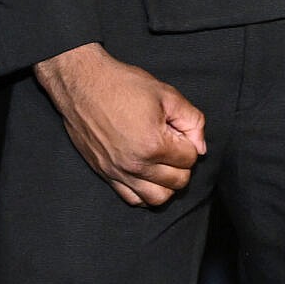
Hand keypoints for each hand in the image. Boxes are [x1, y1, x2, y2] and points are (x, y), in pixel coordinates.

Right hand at [36, 44, 207, 206]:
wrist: (83, 84)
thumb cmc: (123, 85)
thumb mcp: (167, 94)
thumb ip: (192, 121)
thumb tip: (200, 148)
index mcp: (153, 144)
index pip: (190, 158)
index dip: (190, 142)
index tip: (178, 130)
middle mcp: (136, 164)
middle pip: (178, 182)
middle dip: (182, 164)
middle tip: (174, 145)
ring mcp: (118, 172)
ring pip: (157, 199)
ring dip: (167, 184)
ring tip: (164, 163)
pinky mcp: (105, 174)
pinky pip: (133, 199)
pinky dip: (145, 192)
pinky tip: (148, 174)